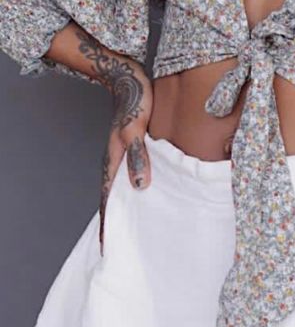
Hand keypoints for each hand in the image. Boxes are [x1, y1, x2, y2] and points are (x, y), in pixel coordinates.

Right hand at [97, 55, 153, 256]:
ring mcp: (126, 153)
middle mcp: (116, 161)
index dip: (108, 224)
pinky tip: (155, 191)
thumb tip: (139, 186)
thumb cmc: (134, 100)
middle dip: (120, 221)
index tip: (109, 249)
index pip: (108, 200)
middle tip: (129, 247)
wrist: (130, 77)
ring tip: (144, 225)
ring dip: (133, 204)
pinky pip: (137, 172)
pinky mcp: (136, 146)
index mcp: (112, 161)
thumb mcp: (135, 128)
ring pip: (127, 185)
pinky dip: (142, 186)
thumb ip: (137, 155)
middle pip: (116, 197)